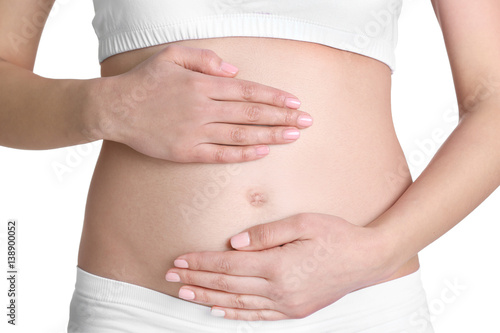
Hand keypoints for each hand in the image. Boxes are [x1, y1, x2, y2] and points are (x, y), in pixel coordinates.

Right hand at [94, 44, 312, 161]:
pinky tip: (263, 153)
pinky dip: (243, 154)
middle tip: (306, 121)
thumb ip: (204, 58)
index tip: (295, 102)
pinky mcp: (186, 152)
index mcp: (202, 84)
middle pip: (250, 114)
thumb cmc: (145, 81)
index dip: (273, 98)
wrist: (115, 108)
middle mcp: (203, 108)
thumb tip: (234, 71)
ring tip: (293, 136)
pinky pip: (220, 154)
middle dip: (282, 117)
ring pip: (240, 135)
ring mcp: (195, 132)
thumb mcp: (171, 55)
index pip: (247, 91)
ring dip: (270, 136)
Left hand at [165, 213, 394, 319]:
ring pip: (236, 303)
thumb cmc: (336, 235)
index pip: (228, 265)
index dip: (201, 262)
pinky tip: (219, 311)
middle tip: (170, 276)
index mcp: (278, 266)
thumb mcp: (303, 223)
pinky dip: (234, 314)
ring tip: (184, 294)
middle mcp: (279, 290)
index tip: (180, 259)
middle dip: (195, 280)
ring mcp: (286, 304)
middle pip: (227, 285)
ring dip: (207, 298)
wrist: (368, 260)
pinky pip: (257, 316)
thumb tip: (233, 243)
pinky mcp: (295, 311)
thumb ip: (265, 233)